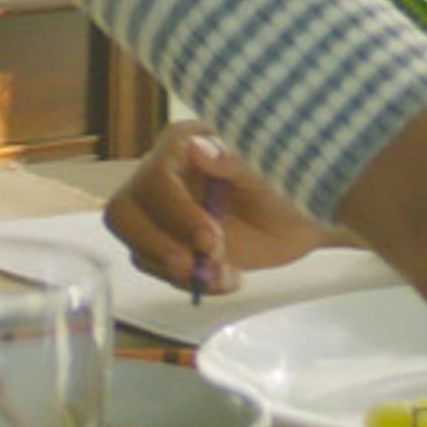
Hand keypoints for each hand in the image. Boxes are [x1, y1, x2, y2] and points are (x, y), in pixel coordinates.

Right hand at [105, 125, 334, 292]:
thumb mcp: (268, 171)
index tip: (213, 239)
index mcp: (182, 144)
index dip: (177, 213)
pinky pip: (157, 269)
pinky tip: (228, 278)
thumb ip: (232, 162)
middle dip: (158, 245)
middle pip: (123, 212)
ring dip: (179, 270)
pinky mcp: (170, 245)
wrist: (303, 218)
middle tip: (198, 265)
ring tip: (227, 272)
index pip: (155, 178)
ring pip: (137, 246)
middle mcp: (162, 175)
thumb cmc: (289, 182)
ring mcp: (162, 214)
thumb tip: (196, 149)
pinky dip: (190, 283)